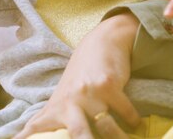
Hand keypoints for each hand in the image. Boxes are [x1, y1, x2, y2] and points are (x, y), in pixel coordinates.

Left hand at [14, 13, 140, 138]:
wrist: (101, 42)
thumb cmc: (80, 77)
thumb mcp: (61, 99)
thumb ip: (46, 121)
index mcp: (55, 108)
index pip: (36, 129)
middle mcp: (69, 101)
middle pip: (78, 132)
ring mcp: (89, 92)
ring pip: (106, 126)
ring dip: (119, 136)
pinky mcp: (108, 84)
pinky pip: (126, 112)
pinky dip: (133, 121)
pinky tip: (136, 124)